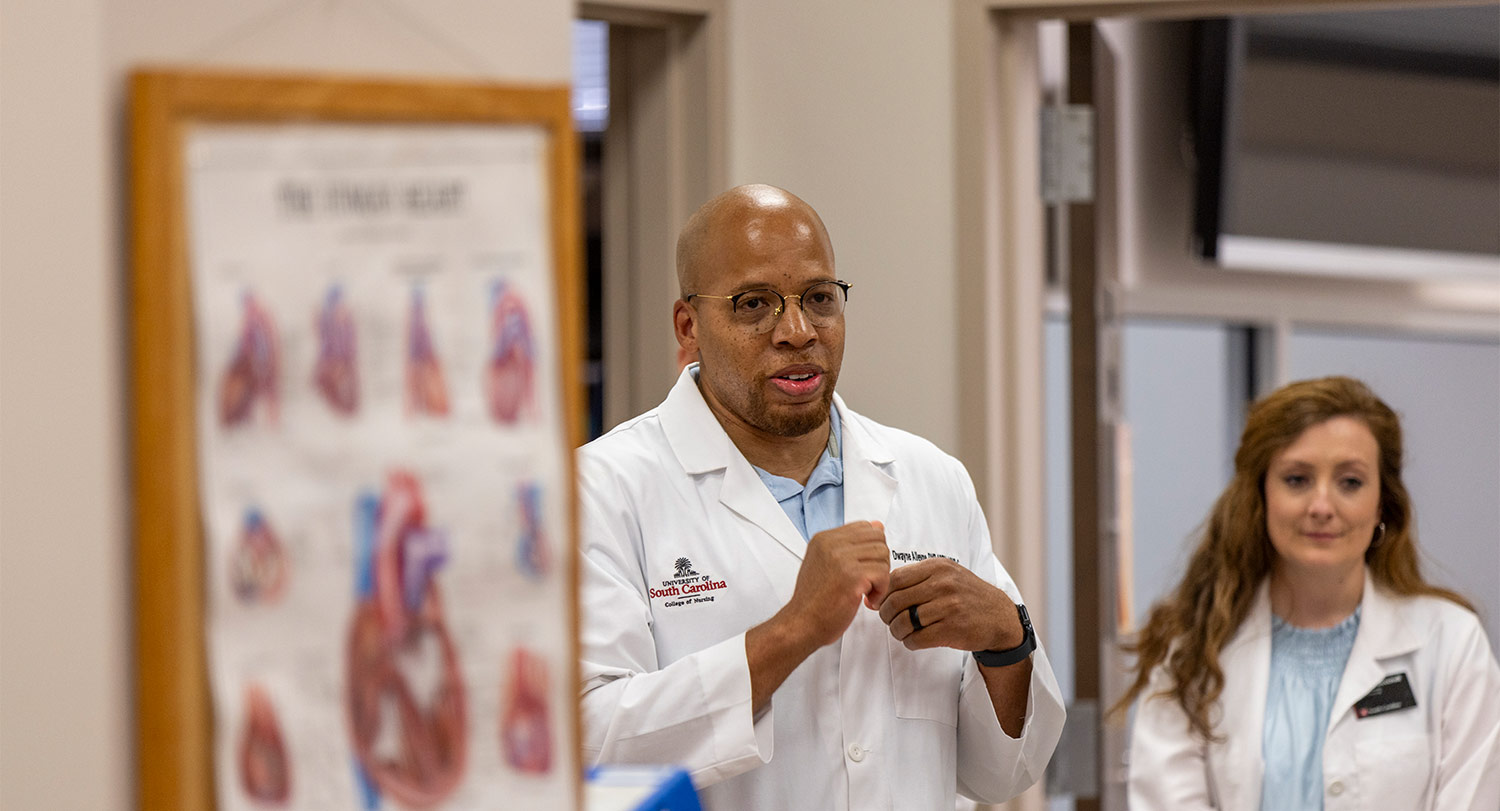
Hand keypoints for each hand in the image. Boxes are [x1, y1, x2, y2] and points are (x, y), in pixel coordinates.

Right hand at [782, 520, 890, 647]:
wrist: (801, 624)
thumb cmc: (813, 601)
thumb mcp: (825, 564)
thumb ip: (850, 545)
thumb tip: (877, 525)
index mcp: (823, 539)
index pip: (864, 527)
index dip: (871, 549)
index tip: (863, 567)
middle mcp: (831, 544)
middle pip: (877, 539)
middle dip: (879, 562)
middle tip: (868, 581)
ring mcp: (841, 558)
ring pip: (883, 555)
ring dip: (881, 578)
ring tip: (866, 592)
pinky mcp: (852, 575)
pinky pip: (883, 574)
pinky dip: (880, 591)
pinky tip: (866, 600)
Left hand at [877, 558, 1022, 651]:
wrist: (999, 616)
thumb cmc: (966, 595)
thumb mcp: (945, 575)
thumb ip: (915, 579)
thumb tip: (876, 595)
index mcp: (937, 567)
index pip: (895, 578)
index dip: (883, 594)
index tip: (881, 603)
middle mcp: (943, 584)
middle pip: (896, 601)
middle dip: (886, 614)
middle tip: (889, 620)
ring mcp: (949, 606)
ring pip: (903, 621)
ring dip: (897, 631)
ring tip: (901, 632)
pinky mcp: (952, 629)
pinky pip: (917, 639)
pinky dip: (910, 642)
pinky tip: (914, 640)